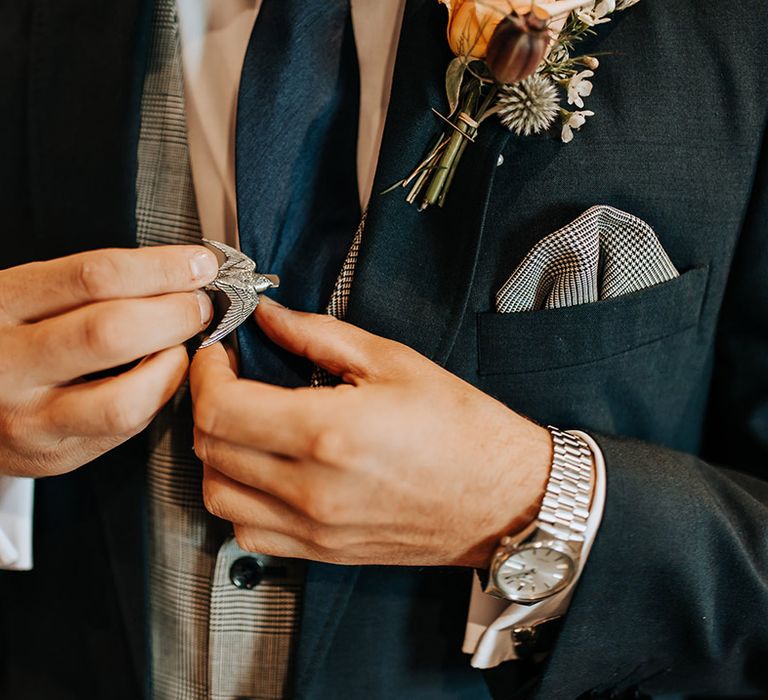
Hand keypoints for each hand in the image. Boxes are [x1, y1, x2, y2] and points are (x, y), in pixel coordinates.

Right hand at [0, 245, 217, 477]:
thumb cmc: (6, 339)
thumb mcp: (26, 296)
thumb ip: (91, 285)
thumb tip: (180, 271)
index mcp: (0, 302)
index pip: (95, 276)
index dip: (162, 268)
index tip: (200, 264)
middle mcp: (7, 363)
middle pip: (112, 333)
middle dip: (176, 314)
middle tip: (201, 306)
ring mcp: (29, 418)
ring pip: (124, 401)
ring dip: (173, 367)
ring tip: (181, 347)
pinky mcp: (53, 456)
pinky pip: (125, 429)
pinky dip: (156, 396)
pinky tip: (160, 377)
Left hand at [190, 299, 550, 568]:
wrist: (503, 497)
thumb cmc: (461, 428)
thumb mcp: (392, 361)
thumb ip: (318, 336)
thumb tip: (269, 316)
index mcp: (328, 433)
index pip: (220, 408)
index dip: (206, 373)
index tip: (219, 352)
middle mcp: (311, 489)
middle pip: (210, 448)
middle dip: (206, 402)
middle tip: (231, 376)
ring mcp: (314, 528)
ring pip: (218, 495)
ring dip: (216, 452)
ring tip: (244, 423)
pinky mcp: (322, 551)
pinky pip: (246, 532)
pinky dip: (239, 498)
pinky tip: (263, 471)